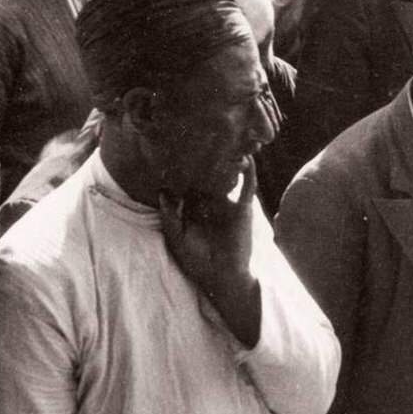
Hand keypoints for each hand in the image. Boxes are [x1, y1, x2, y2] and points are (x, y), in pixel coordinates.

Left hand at [159, 157, 260, 343]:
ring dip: (228, 160)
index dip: (183, 168)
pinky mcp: (242, 209)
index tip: (175, 149)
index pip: (188, 183)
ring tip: (225, 140)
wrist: (222, 278)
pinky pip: (247, 187)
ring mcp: (228, 204)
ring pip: (228, 176)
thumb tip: (163, 191)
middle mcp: (211, 203)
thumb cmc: (197, 262)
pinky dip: (249, 173)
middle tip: (200, 135)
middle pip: (208, 175)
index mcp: (194, 209)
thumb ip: (170, 216)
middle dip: (205, 158)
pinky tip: (247, 158)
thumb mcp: (177, 238)